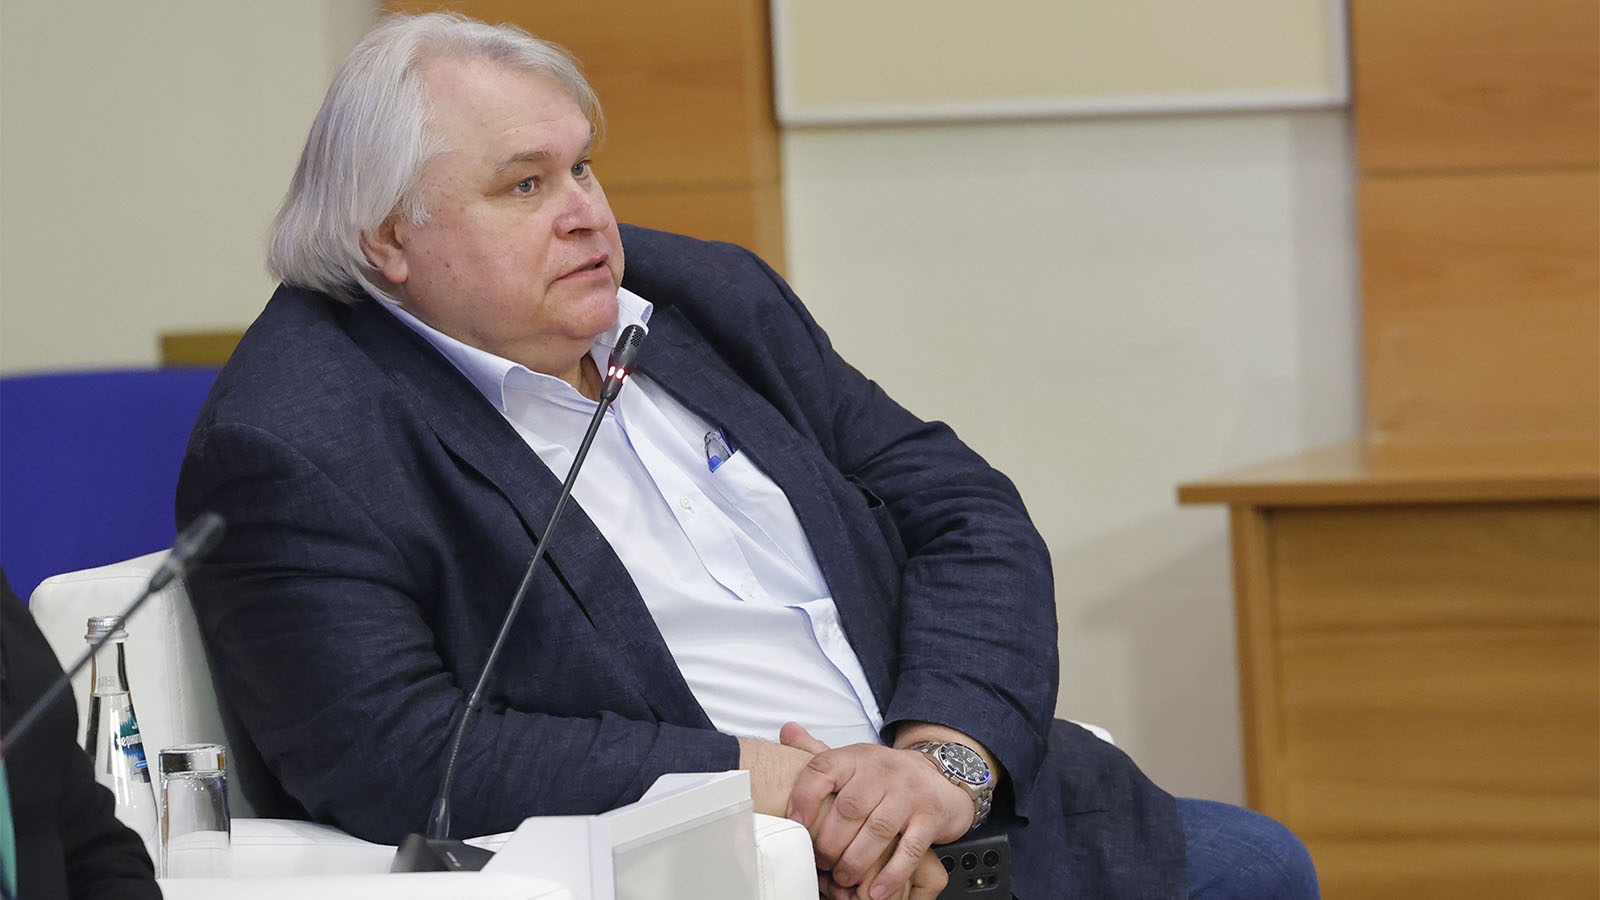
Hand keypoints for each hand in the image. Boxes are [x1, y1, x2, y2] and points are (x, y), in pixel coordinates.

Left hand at [782, 723, 969, 899]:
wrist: (940, 775)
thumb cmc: (886, 774)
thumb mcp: (855, 759)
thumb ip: (819, 751)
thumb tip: (787, 731)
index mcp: (857, 757)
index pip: (823, 769)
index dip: (804, 796)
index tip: (794, 823)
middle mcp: (883, 772)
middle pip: (849, 809)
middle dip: (829, 843)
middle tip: (820, 862)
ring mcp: (908, 795)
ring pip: (877, 832)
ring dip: (855, 862)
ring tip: (843, 878)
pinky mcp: (929, 818)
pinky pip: (909, 850)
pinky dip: (891, 874)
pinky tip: (876, 891)